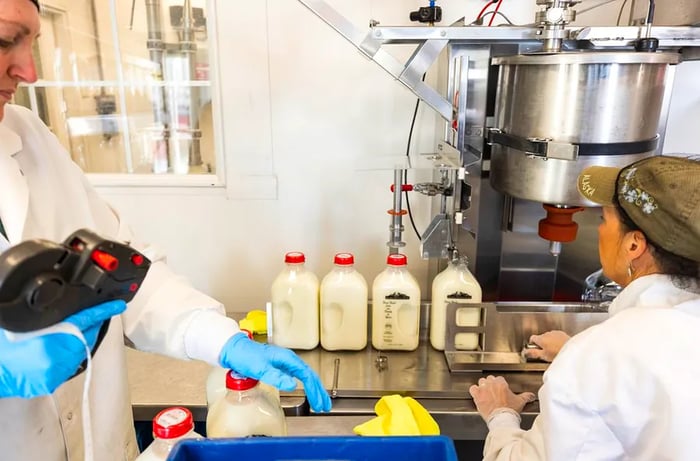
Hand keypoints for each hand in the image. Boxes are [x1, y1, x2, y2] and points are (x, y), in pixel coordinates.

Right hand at [0, 300, 125, 398]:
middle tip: (89, 315)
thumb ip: (47, 317)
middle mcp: (57, 359)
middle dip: (89, 325)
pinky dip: (70, 353)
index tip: (117, 305)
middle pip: (86, 336)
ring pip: (80, 349)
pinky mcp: (53, 381)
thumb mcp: (22, 324)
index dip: (102, 311)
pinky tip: (60, 346)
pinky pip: (71, 362)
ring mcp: (57, 372)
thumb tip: (67, 309)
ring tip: (67, 331)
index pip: (84, 321)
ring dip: (80, 339)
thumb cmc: (4, 348)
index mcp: (49, 341)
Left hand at [219, 333, 331, 412]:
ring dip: (314, 389)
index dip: (314, 390)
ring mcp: (284, 363)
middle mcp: (288, 360)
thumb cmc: (245, 356)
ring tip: (319, 402)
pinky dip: (305, 386)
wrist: (234, 350)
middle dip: (318, 391)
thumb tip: (292, 385)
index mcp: (287, 358)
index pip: (307, 375)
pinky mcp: (279, 367)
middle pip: (309, 376)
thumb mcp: (260, 368)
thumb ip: (276, 377)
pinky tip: (306, 391)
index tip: (318, 403)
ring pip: (305, 376)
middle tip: (324, 406)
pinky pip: (298, 376)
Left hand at [469, 375, 535, 421]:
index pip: (499, 378)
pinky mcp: (477, 396)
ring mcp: (483, 390)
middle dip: (491, 384)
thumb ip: (526, 396)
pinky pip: (472, 389)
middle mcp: (491, 384)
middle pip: (489, 379)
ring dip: (483, 386)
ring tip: (485, 392)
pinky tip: (477, 394)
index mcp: (501, 383)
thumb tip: (531, 396)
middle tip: (494, 391)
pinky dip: (474, 391)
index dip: (500, 384)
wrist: (501, 419)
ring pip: (481, 382)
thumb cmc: (509, 410)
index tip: (501, 388)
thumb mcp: (520, 402)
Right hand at [523, 330, 569, 361]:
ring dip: (549, 341)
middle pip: (541, 337)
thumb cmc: (558, 353)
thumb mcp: (544, 356)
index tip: (534, 348)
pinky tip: (559, 346)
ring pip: (549, 336)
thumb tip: (526, 352)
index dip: (532, 343)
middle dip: (542, 343)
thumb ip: (533, 353)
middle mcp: (547, 334)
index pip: (532, 338)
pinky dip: (556, 340)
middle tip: (545, 352)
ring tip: (553, 350)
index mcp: (541, 339)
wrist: (572, 350)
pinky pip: (556, 336)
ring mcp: (554, 333)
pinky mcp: (562, 333)